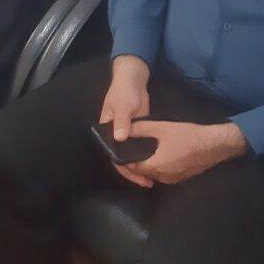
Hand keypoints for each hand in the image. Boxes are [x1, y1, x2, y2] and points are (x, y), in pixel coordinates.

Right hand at [100, 55, 152, 186]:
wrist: (134, 80)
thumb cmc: (123, 92)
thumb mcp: (122, 106)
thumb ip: (121, 122)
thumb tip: (120, 138)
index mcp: (107, 131)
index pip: (112, 153)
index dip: (123, 167)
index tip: (134, 176)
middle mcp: (116, 136)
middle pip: (123, 158)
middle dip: (134, 172)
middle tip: (147, 182)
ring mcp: (128, 134)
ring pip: (133, 155)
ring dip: (141, 167)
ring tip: (152, 179)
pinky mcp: (139, 131)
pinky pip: (141, 148)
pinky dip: (147, 157)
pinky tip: (156, 165)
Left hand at [125, 121, 247, 186]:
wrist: (214, 145)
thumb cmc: (187, 136)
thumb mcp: (161, 128)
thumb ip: (141, 129)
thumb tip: (125, 130)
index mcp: (155, 167)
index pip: (133, 167)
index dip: (126, 158)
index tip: (123, 148)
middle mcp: (162, 178)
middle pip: (143, 171)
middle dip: (136, 161)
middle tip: (132, 147)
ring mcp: (173, 180)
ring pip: (153, 173)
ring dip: (148, 164)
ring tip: (144, 149)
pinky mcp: (181, 178)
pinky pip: (164, 173)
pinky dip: (159, 166)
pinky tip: (160, 153)